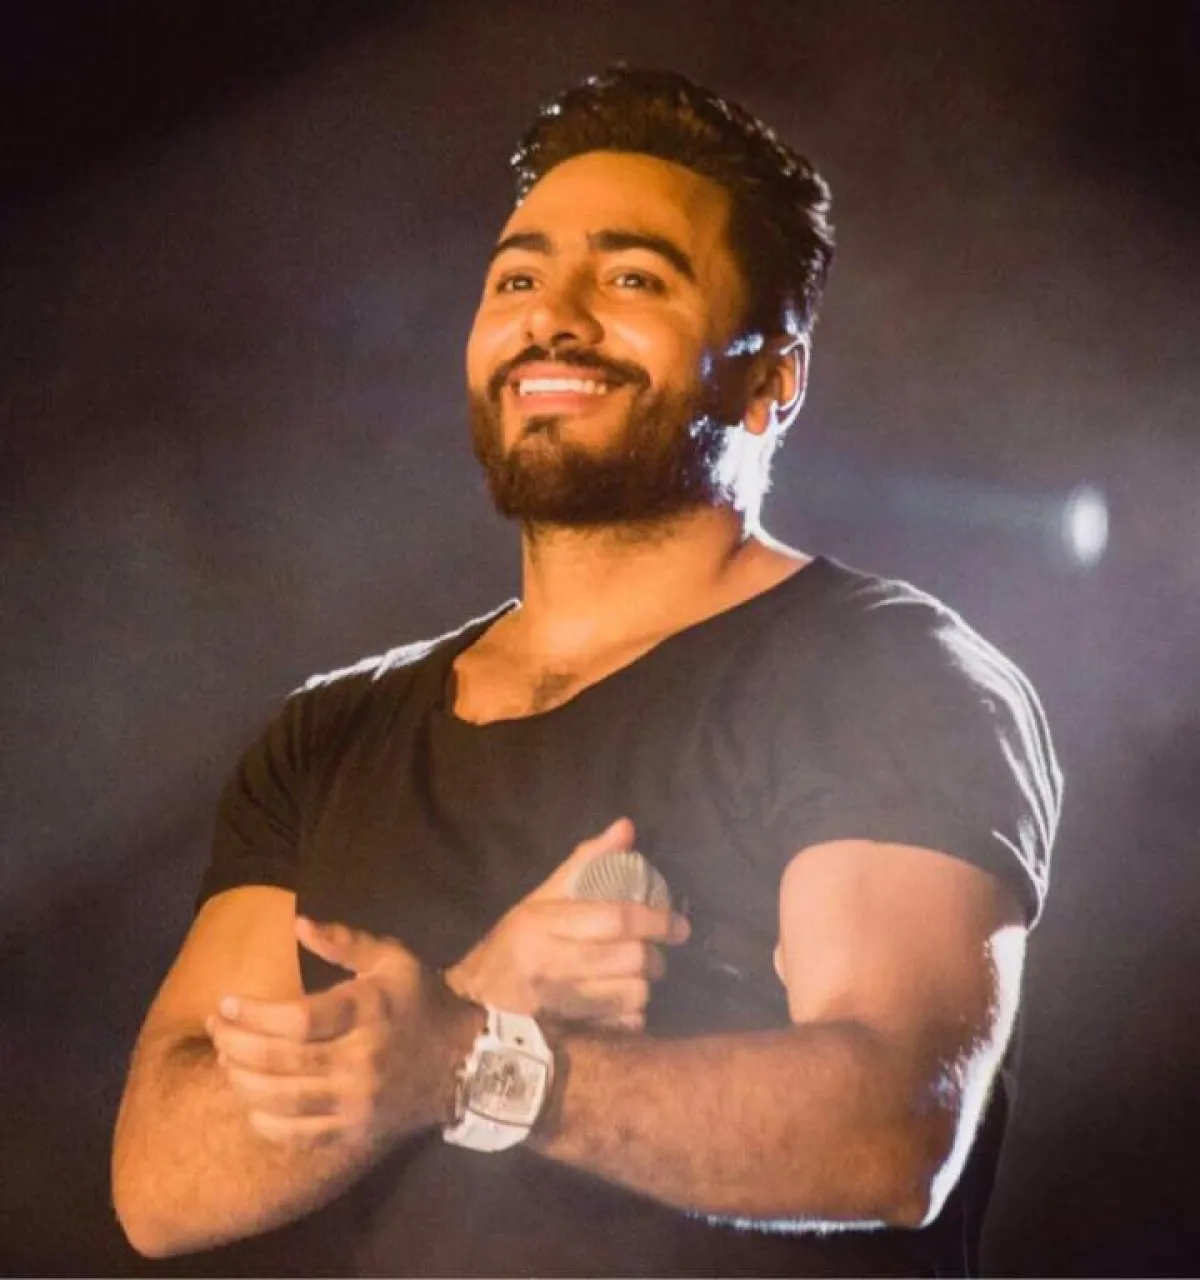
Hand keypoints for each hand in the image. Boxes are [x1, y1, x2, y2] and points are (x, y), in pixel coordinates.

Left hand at [207, 920, 481, 1148]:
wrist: (463, 1060)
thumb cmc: (419, 1000)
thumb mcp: (392, 959)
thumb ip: (345, 941)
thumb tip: (298, 923)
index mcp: (368, 1011)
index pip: (298, 1019)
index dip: (254, 1014)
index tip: (226, 1004)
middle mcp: (361, 1060)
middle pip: (281, 1061)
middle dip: (236, 1045)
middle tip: (215, 1029)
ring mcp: (358, 1102)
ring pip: (283, 1101)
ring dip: (243, 1082)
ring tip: (225, 1060)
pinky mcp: (355, 1132)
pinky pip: (299, 1136)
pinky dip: (266, 1122)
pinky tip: (251, 1102)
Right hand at [445, 817, 689, 1029]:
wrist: (477, 1000)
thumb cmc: (515, 942)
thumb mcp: (541, 898)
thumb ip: (585, 862)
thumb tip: (627, 827)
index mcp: (545, 923)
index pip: (616, 918)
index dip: (656, 920)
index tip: (679, 924)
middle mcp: (552, 962)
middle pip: (631, 959)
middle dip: (656, 957)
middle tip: (658, 953)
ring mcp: (560, 1003)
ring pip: (632, 994)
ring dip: (646, 985)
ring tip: (640, 977)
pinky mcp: (568, 1032)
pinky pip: (622, 1025)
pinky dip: (633, 1015)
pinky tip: (624, 1004)